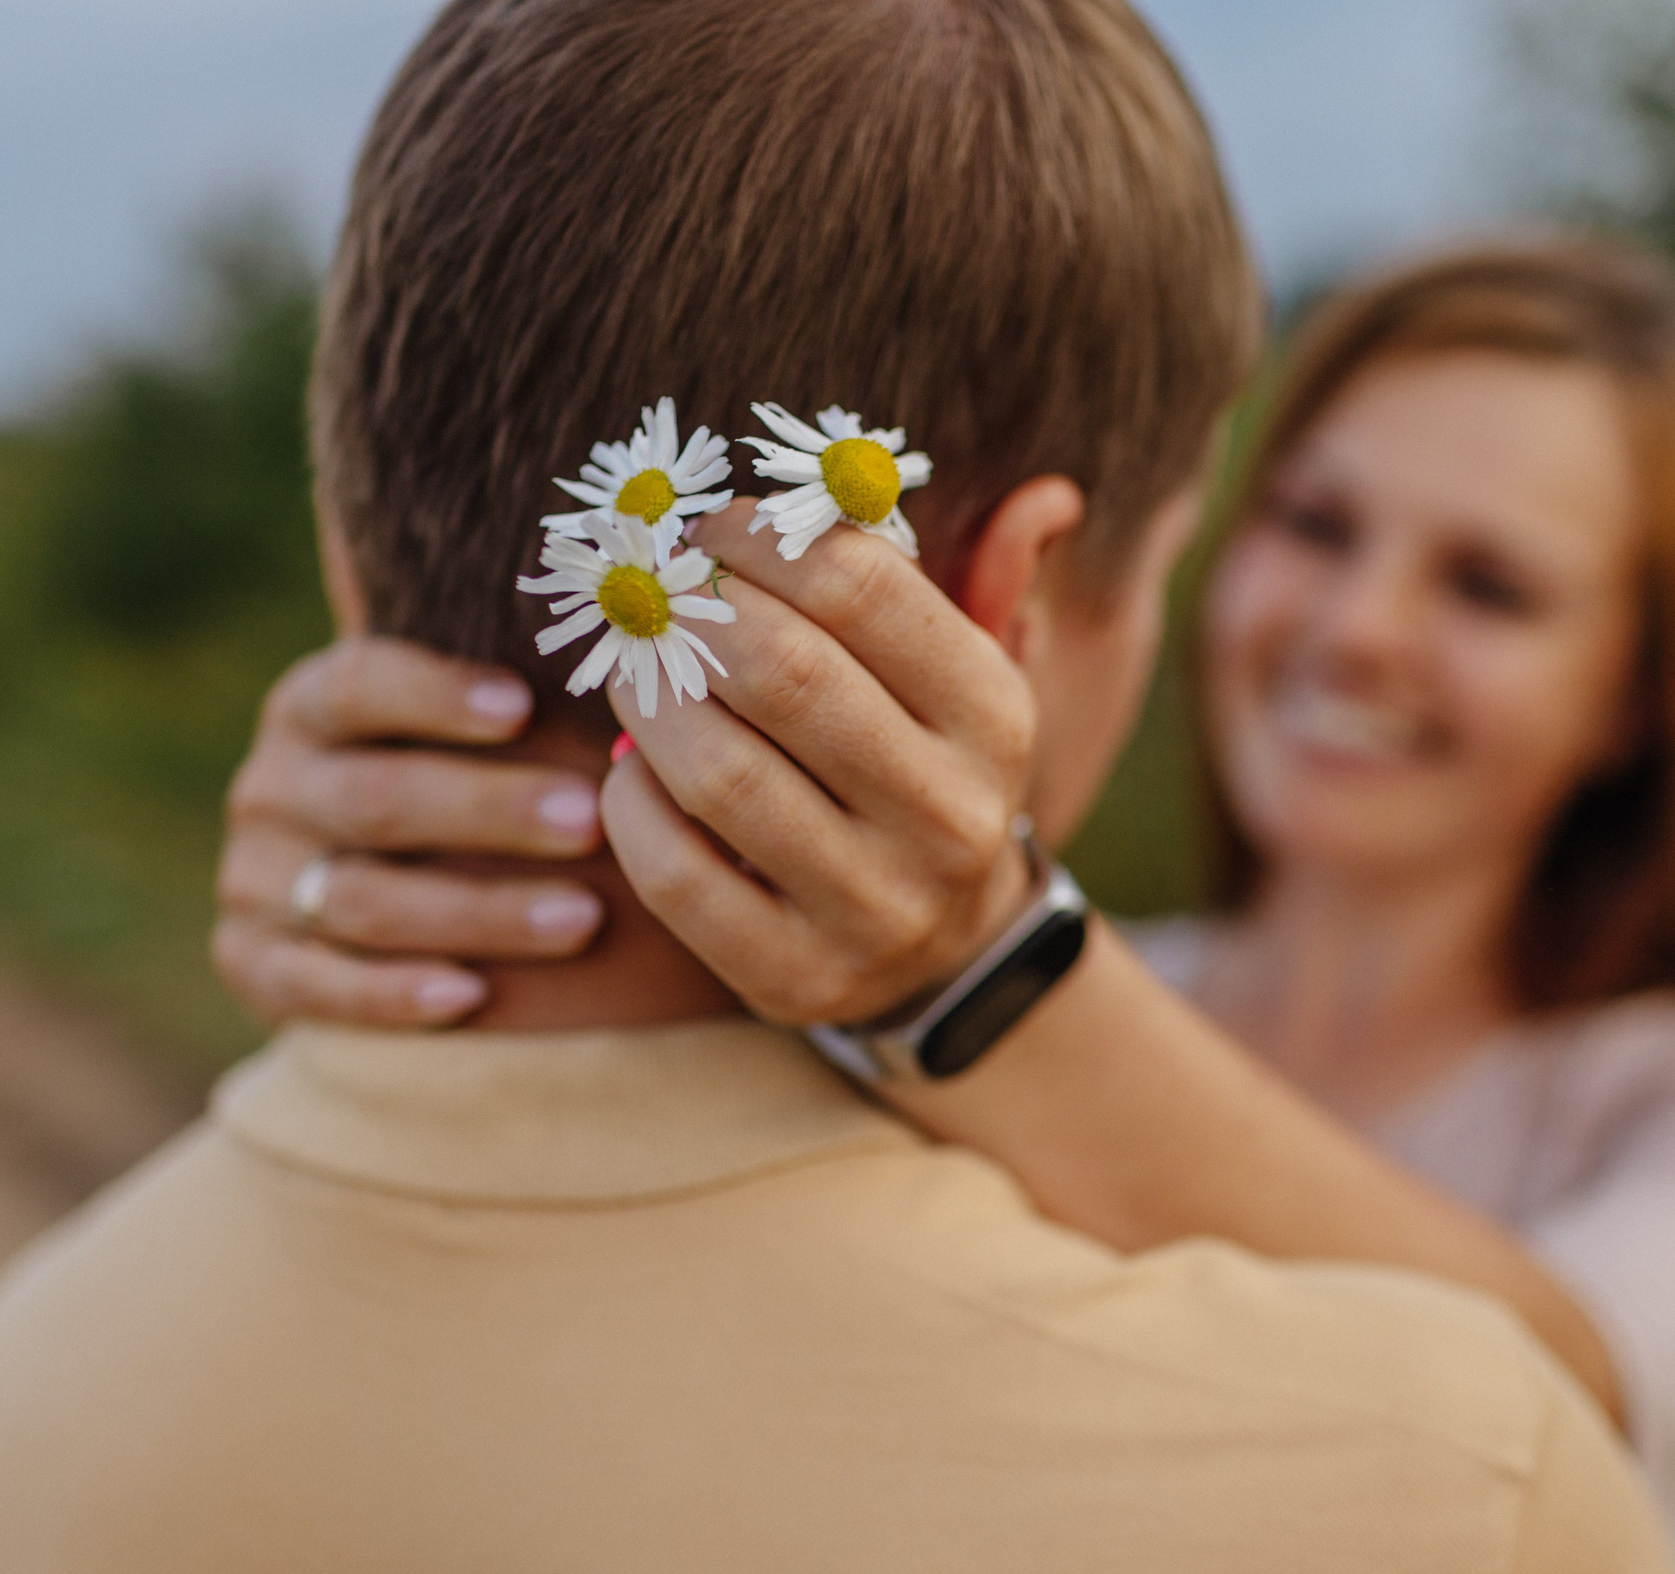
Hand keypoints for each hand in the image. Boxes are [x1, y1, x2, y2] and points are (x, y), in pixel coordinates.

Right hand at [212, 637, 609, 1027]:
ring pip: (363, 899)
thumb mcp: (448, 733)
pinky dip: (391, 995)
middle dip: (490, 811)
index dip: (437, 694)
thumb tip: (625, 655)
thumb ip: (503, 699)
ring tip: (582, 919)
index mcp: (310, 707)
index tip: (524, 707)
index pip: (361, 686)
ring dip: (477, 913)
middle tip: (588, 822)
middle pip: (379, 799)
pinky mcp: (251, 963)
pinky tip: (471, 996)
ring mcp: (252, 880)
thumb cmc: (445, 785)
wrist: (351, 891)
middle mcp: (271, 789)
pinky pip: (315, 985)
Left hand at [599, 503, 1036, 1026]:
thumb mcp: (971, 681)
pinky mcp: (794, 976)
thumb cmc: (926, 770)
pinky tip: (637, 767)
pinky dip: (629, 802)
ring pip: (719, 775)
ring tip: (636, 670)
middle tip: (654, 596)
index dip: (762, 538)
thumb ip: (990, 580)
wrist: (947, 952)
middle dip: (692, 615)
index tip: (713, 530)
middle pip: (782, 674)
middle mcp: (950, 816)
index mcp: (994, 716)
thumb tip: (1045, 497)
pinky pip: (674, 873)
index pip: (862, 587)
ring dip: (647, 702)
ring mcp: (875, 908)